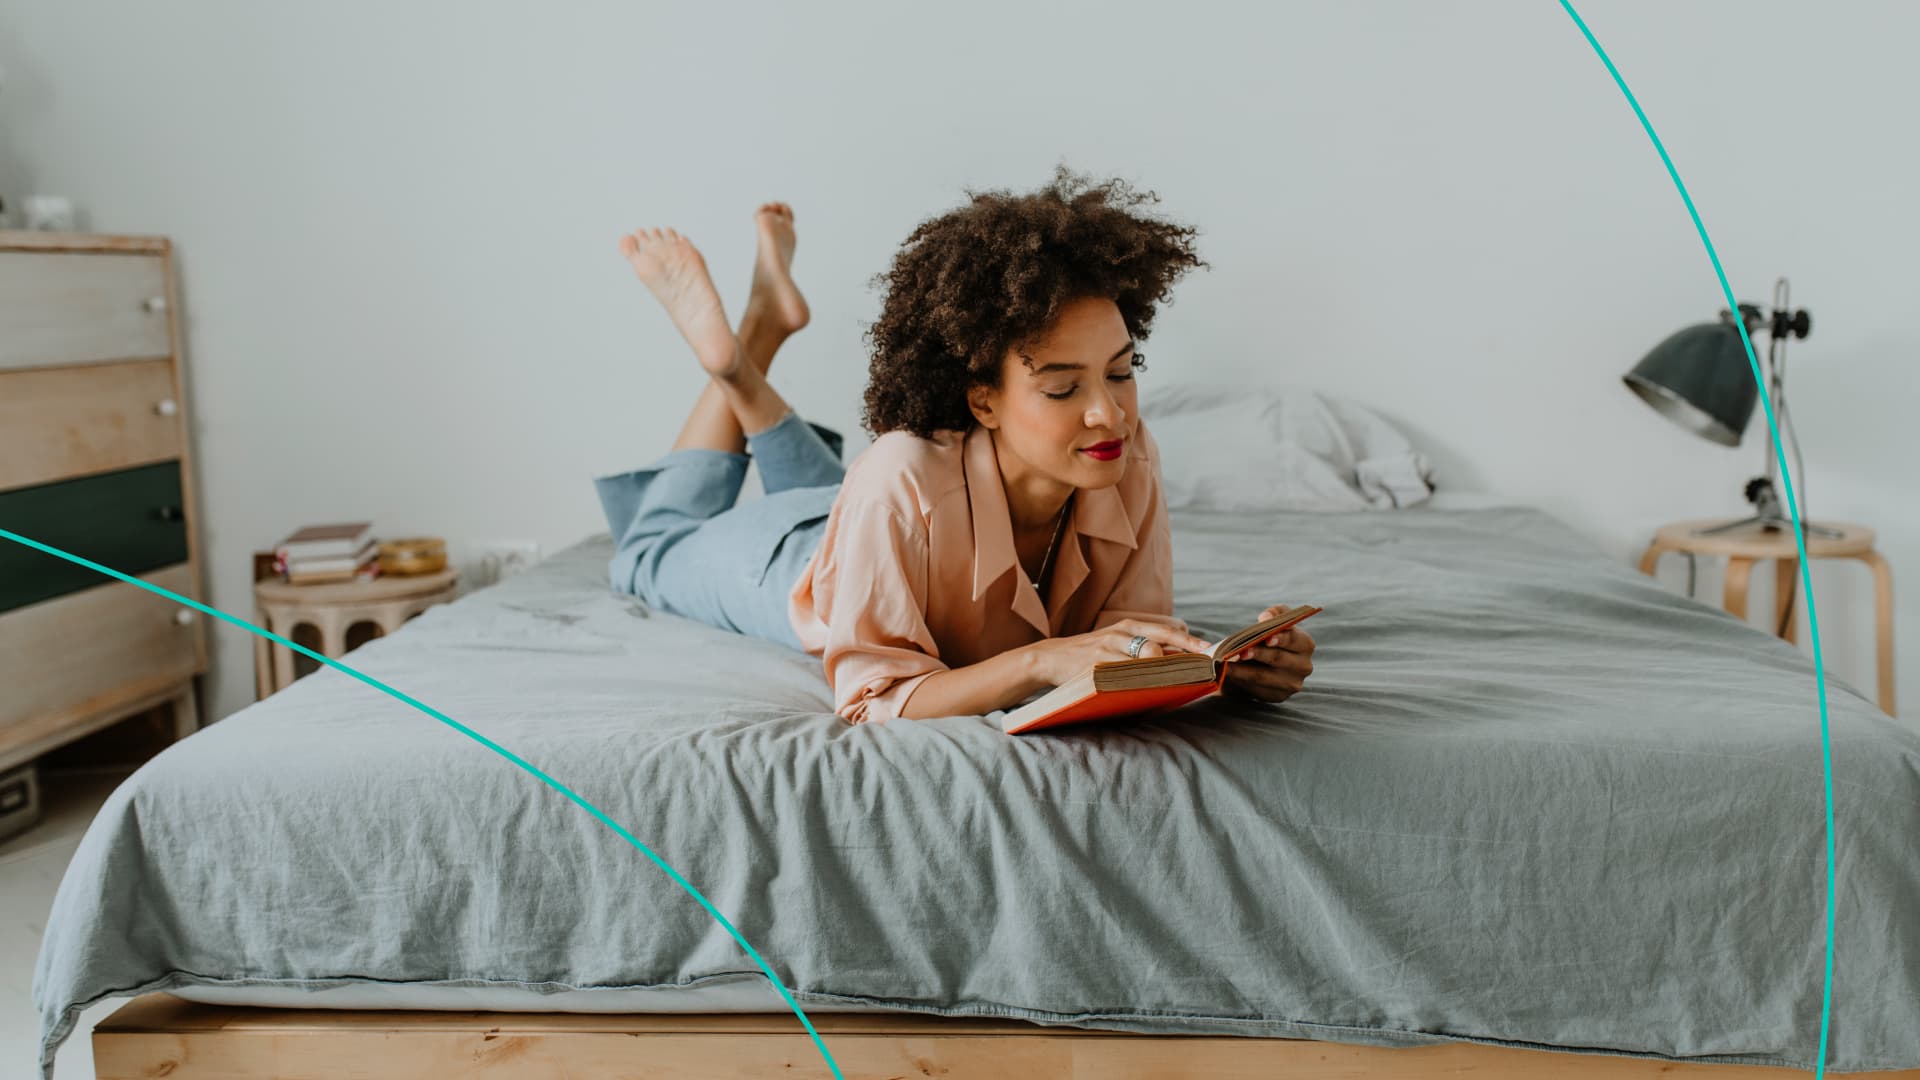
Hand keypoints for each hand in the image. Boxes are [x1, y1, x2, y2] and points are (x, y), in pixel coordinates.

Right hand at [1031, 619, 1214, 685]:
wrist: (1052, 657)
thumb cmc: (1092, 655)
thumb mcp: (1117, 643)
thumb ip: (1144, 649)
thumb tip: (1180, 659)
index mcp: (1129, 626)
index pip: (1166, 632)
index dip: (1189, 641)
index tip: (1209, 650)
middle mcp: (1121, 633)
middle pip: (1161, 641)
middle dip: (1184, 653)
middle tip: (1201, 666)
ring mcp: (1108, 648)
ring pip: (1145, 658)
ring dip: (1163, 671)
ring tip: (1176, 681)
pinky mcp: (1096, 664)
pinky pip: (1125, 674)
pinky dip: (1139, 681)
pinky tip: (1147, 689)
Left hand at [1220, 604, 1315, 703]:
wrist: (1265, 661)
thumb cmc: (1270, 636)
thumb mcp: (1275, 619)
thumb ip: (1273, 613)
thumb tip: (1265, 619)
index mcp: (1305, 644)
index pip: (1294, 640)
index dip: (1281, 638)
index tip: (1267, 637)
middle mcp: (1303, 666)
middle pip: (1277, 659)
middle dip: (1257, 654)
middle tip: (1239, 651)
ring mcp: (1291, 684)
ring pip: (1264, 677)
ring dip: (1243, 670)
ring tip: (1226, 663)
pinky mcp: (1277, 696)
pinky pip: (1257, 690)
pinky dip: (1241, 681)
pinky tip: (1227, 674)